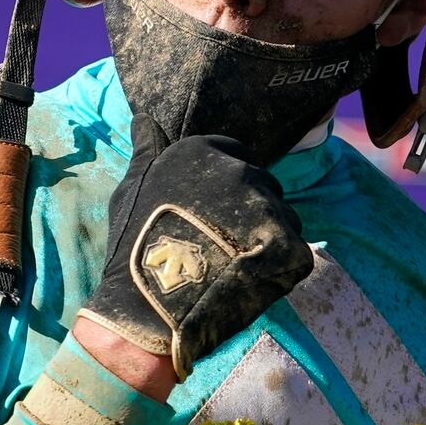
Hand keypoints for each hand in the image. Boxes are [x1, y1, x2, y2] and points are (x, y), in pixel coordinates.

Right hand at [77, 122, 312, 379]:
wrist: (149, 306)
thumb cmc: (134, 247)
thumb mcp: (131, 190)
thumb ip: (145, 151)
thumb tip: (144, 118)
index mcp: (204, 150)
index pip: (233, 154)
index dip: (225, 186)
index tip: (211, 211)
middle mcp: (241, 170)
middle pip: (262, 185)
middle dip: (249, 211)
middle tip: (222, 244)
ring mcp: (267, 206)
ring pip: (283, 217)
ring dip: (266, 238)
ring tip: (237, 268)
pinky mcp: (288, 243)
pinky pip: (294, 251)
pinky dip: (279, 267)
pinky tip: (253, 283)